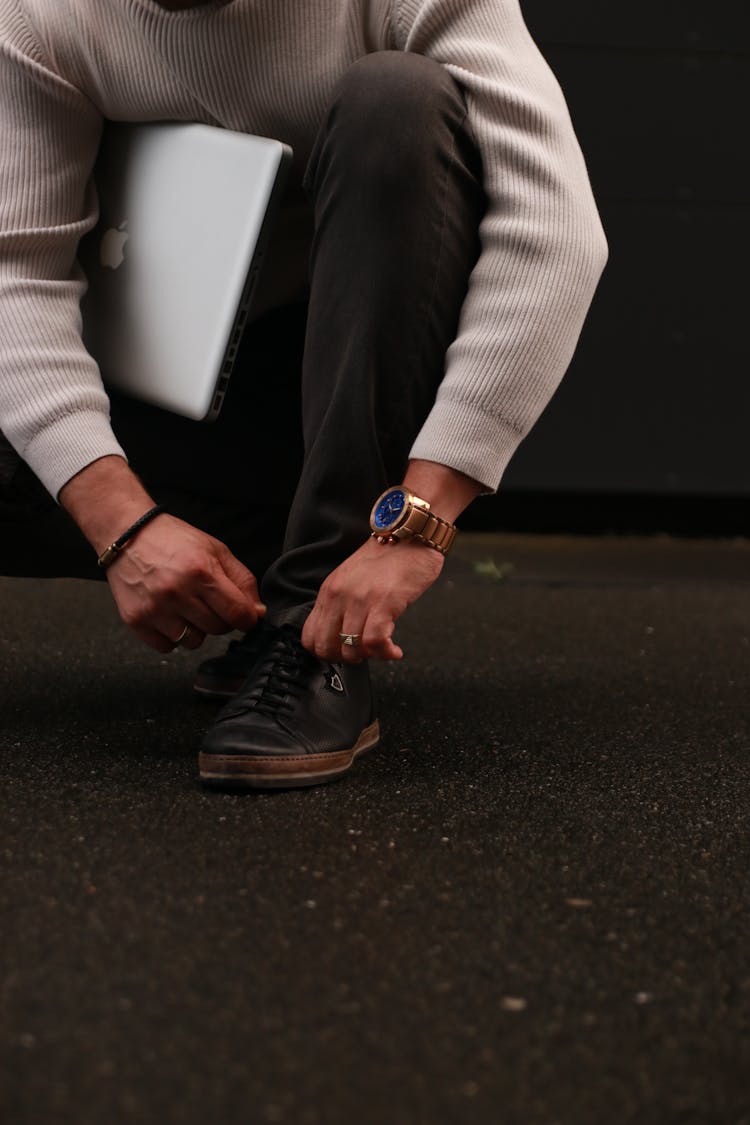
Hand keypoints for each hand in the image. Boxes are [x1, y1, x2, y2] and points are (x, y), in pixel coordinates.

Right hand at [59, 455, 263, 652]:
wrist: (127, 534)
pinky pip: (167, 647)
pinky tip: (168, 614)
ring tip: (185, 606)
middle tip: (208, 601)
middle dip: (220, 619)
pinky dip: (171, 636)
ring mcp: (154, 609)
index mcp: (201, 571)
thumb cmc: (173, 540)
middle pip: (217, 629)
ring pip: (193, 642)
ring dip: (195, 629)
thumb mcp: (216, 550)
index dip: (247, 619)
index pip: (237, 613)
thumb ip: (242, 580)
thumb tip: (257, 612)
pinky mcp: (135, 620)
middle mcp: (177, 592)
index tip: (245, 616)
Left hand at [302, 536, 443, 662]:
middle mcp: (339, 596)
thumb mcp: (351, 579)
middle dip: (346, 659)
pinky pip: (375, 642)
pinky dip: (385, 653)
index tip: (344, 652)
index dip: (326, 652)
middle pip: (326, 648)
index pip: (309, 637)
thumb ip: (342, 604)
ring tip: (383, 650)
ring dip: (369, 657)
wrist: (409, 532)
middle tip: (364, 654)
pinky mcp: (384, 602)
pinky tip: (394, 651)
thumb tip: (343, 635)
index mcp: (328, 591)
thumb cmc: (387, 557)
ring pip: (351, 649)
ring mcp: (360, 600)